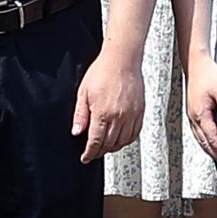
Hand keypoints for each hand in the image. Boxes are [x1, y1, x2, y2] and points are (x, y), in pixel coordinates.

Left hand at [72, 42, 145, 165]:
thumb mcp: (83, 92)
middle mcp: (118, 117)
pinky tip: (120, 139)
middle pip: (109, 144)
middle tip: (93, 152)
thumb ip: (80, 115)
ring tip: (105, 147)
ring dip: (113, 148)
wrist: (122, 60)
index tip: (85, 158)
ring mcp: (131, 115)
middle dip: (99, 151)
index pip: (95, 142)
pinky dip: (126, 140)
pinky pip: (134, 133)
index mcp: (102, 113)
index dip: (89, 153)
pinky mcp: (140, 112)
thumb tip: (76, 132)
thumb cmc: (102, 72)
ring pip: (122, 142)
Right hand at [182, 56, 216, 171]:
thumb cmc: (209, 74)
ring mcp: (192, 115)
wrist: (196, 62)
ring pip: (200, 139)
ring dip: (210, 150)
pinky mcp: (193, 111)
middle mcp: (194, 117)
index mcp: (201, 114)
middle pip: (205, 142)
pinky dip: (205, 142)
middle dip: (216, 156)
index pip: (212, 138)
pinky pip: (198, 132)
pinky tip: (210, 143)